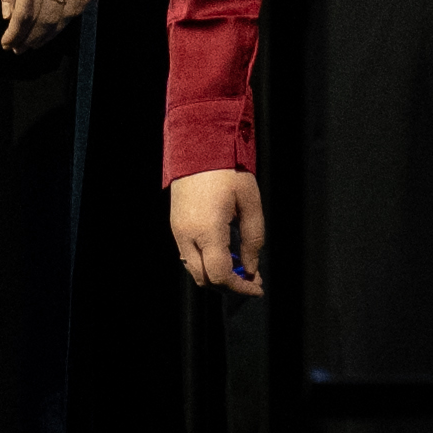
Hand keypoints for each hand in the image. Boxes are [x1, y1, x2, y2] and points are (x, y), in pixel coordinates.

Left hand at [0, 0, 104, 51]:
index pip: (24, 14)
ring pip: (67, 16)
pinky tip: (59, 23)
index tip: (8, 44)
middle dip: (31, 39)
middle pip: (46, 20)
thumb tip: (9, 14)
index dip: (16, 35)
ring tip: (37, 41)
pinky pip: (84, 3)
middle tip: (20, 48)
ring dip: (51, 34)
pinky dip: (71, 18)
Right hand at [169, 168, 261, 296]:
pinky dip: (207, 261)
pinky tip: (225, 251)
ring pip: (194, 269)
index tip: (257, 287)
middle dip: (228, 285)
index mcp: (207, 229)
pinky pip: (189, 255)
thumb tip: (252, 267)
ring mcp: (178, 231)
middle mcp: (187, 235)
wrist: (199, 145)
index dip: (240, 287)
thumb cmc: (227, 170)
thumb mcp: (250, 203)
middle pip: (204, 279)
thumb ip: (253, 239)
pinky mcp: (176, 225)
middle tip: (251, 280)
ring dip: (216, 274)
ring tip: (240, 265)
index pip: (221, 275)